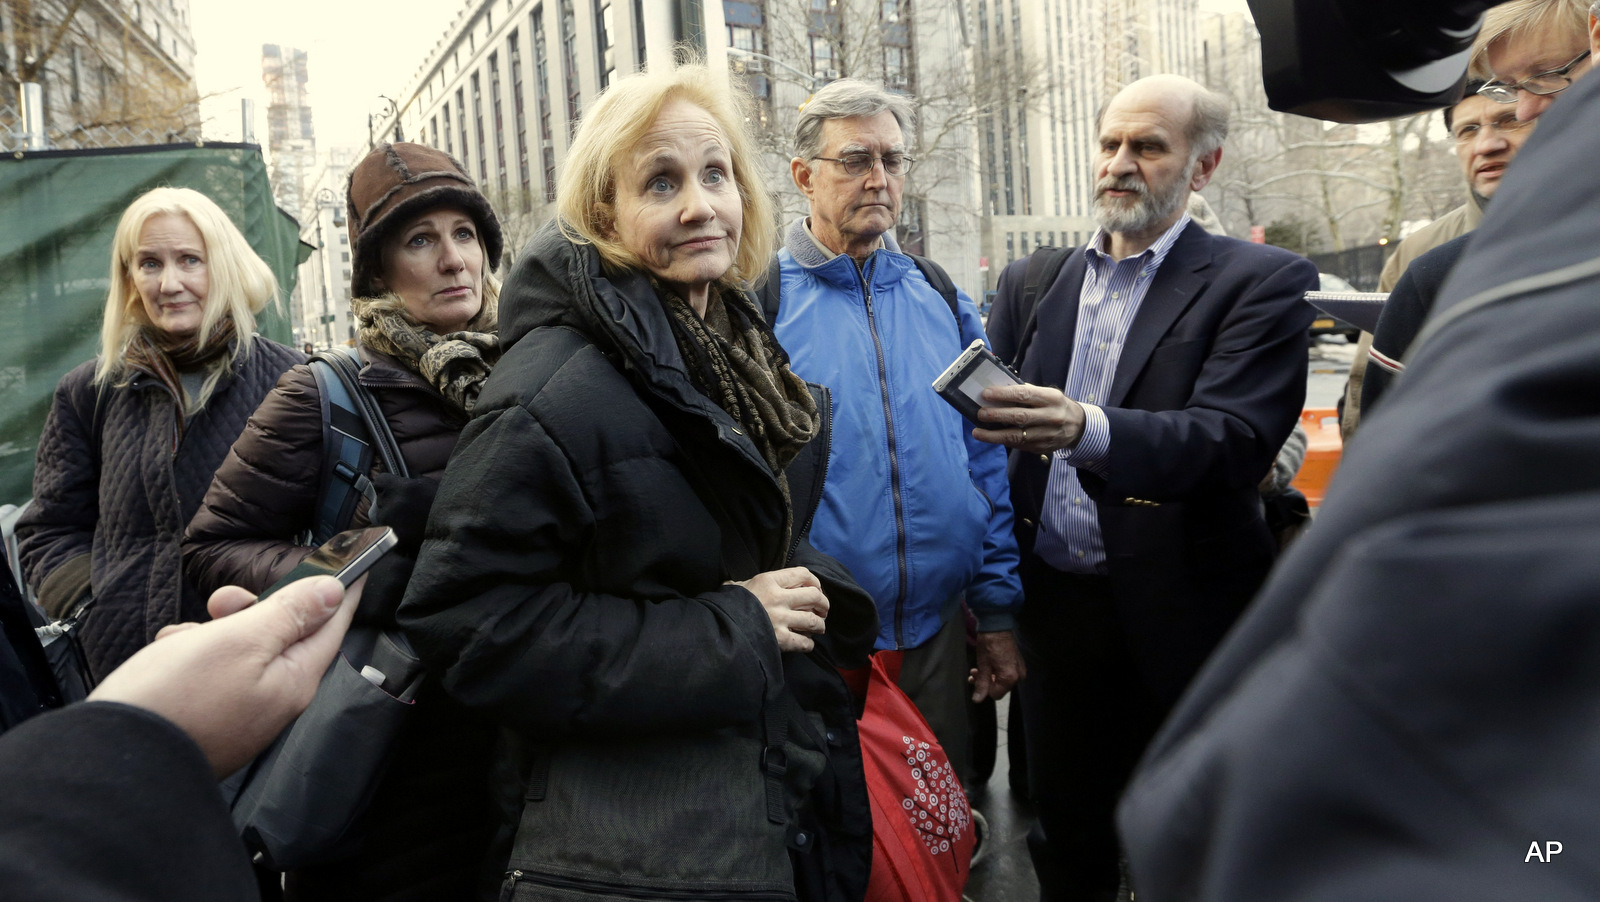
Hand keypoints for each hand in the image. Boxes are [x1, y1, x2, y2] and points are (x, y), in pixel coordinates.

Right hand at [93, 575, 361, 776]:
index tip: (354, 565)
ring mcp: (238, 710)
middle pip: (281, 634)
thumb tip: (334, 594)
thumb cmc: (178, 698)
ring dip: (210, 632)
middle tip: (221, 602)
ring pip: (237, 648)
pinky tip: (167, 659)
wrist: (112, 760)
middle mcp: (272, 699)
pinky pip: (206, 670)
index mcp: (293, 681)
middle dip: (252, 609)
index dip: (339, 592)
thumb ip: (288, 615)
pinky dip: (187, 654)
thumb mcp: (240, 641)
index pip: (331, 627)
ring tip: (182, 640)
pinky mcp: (204, 714)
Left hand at [368, 474, 440, 552]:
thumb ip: (412, 480)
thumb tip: (403, 478)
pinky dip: (394, 531)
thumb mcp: (429, 485)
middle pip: (380, 499)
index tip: (392, 488)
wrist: (454, 530)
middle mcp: (393, 503)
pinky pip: (386, 531)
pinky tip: (408, 531)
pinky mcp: (392, 538)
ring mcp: (391, 522)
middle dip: (390, 501)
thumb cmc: (443, 505)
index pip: (380, 481)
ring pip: (382, 516)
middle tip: (405, 507)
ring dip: (390, 517)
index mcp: (402, 488)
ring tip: (407, 521)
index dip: (386, 484)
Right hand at [732, 567, 829, 652]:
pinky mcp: (780, 639)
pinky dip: (809, 644)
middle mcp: (778, 598)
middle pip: (815, 596)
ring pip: (814, 621)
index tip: (816, 589)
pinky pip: (804, 642)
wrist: (717, 627)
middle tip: (823, 610)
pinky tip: (806, 643)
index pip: (803, 574)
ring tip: (818, 628)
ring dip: (820, 625)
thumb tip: (753, 584)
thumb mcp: (739, 586)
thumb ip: (754, 584)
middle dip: (824, 604)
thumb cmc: (728, 605)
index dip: (815, 582)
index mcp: (769, 581)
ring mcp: (780, 619)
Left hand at [968, 629, 1025, 701]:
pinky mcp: (1018, 664)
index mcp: (1010, 678)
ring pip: (1002, 681)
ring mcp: (1019, 670)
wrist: (997, 626)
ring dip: (989, 677)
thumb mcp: (983, 666)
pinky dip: (996, 672)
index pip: (995, 694)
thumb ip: (982, 684)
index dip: (984, 689)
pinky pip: (1006, 674)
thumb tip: (977, 700)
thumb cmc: (989, 644)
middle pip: (999, 688)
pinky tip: (987, 666)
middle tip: (974, 674)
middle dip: (986, 682)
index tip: (975, 679)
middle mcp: (1018, 676)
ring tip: (977, 669)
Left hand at [972, 383, 1085, 453]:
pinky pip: (1019, 445)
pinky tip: (991, 438)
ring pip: (1017, 436)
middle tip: (980, 413)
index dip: (1004, 394)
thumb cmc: (1056, 405)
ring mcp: (1047, 434)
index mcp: (1051, 398)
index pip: (1024, 395)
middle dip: (997, 415)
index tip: (986, 394)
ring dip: (994, 435)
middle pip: (1019, 417)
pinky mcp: (1042, 448)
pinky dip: (1003, 441)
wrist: (1079, 426)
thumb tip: (1001, 389)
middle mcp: (1051, 417)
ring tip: (977, 432)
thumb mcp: (1048, 394)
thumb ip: (1027, 392)